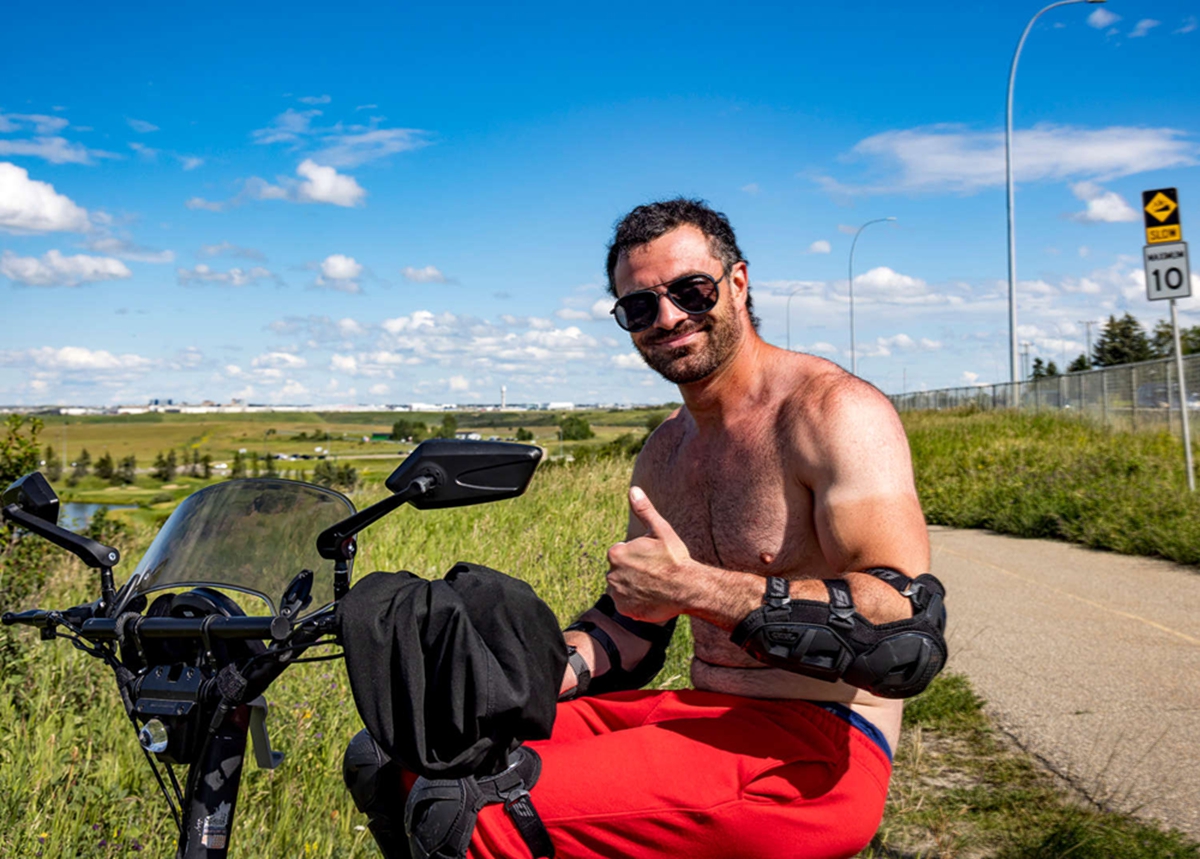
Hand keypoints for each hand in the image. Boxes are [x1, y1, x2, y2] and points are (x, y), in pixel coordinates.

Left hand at [604, 486, 693, 622]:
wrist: (688, 588)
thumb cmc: (675, 558)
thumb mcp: (661, 530)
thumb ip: (644, 510)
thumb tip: (633, 490)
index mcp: (616, 554)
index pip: (620, 553)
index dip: (637, 555)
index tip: (652, 559)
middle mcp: (611, 575)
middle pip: (620, 571)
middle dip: (633, 571)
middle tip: (654, 573)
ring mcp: (618, 594)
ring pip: (622, 587)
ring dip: (633, 586)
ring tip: (654, 585)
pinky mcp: (625, 610)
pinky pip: (627, 604)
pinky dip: (636, 602)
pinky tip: (651, 597)